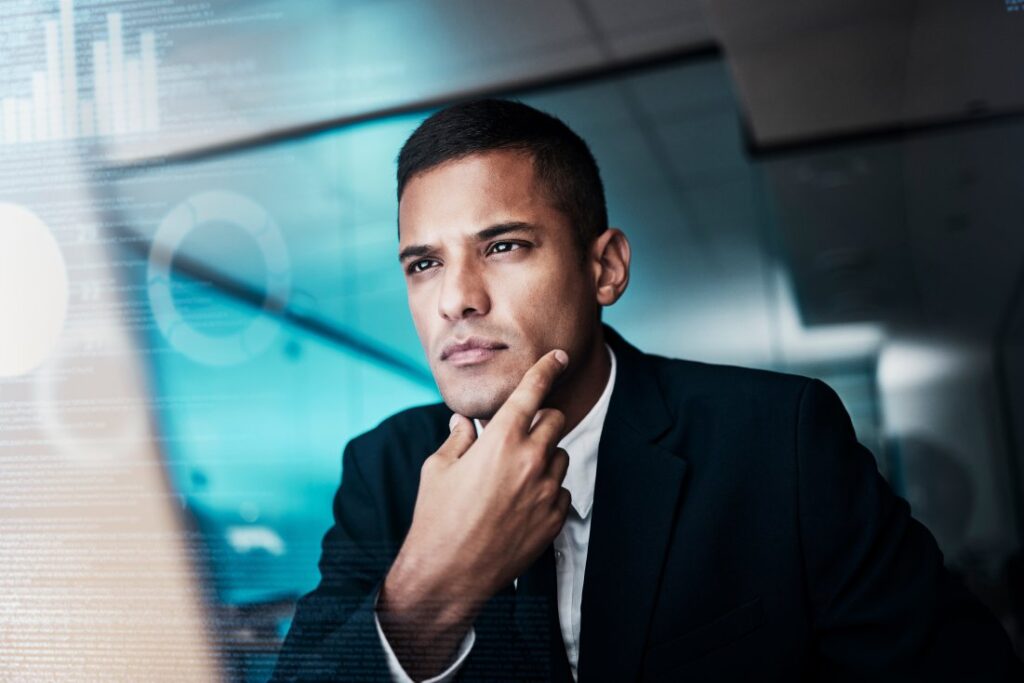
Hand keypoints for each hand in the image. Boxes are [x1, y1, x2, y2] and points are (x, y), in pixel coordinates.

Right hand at [377, 349, 571, 675]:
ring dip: (543, 457)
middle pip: (555, 419)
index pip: (533, 391)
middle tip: (518, 435)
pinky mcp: (555, 518)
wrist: (449, 573)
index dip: (547, 368)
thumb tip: (464, 422)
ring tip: (513, 478)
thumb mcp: (439, 469)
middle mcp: (530, 460)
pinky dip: (546, 490)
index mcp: (501, 440)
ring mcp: (547, 491)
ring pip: (560, 455)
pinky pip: (561, 491)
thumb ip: (458, 439)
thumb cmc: (437, 517)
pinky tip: (520, 505)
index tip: (558, 357)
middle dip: (540, 420)